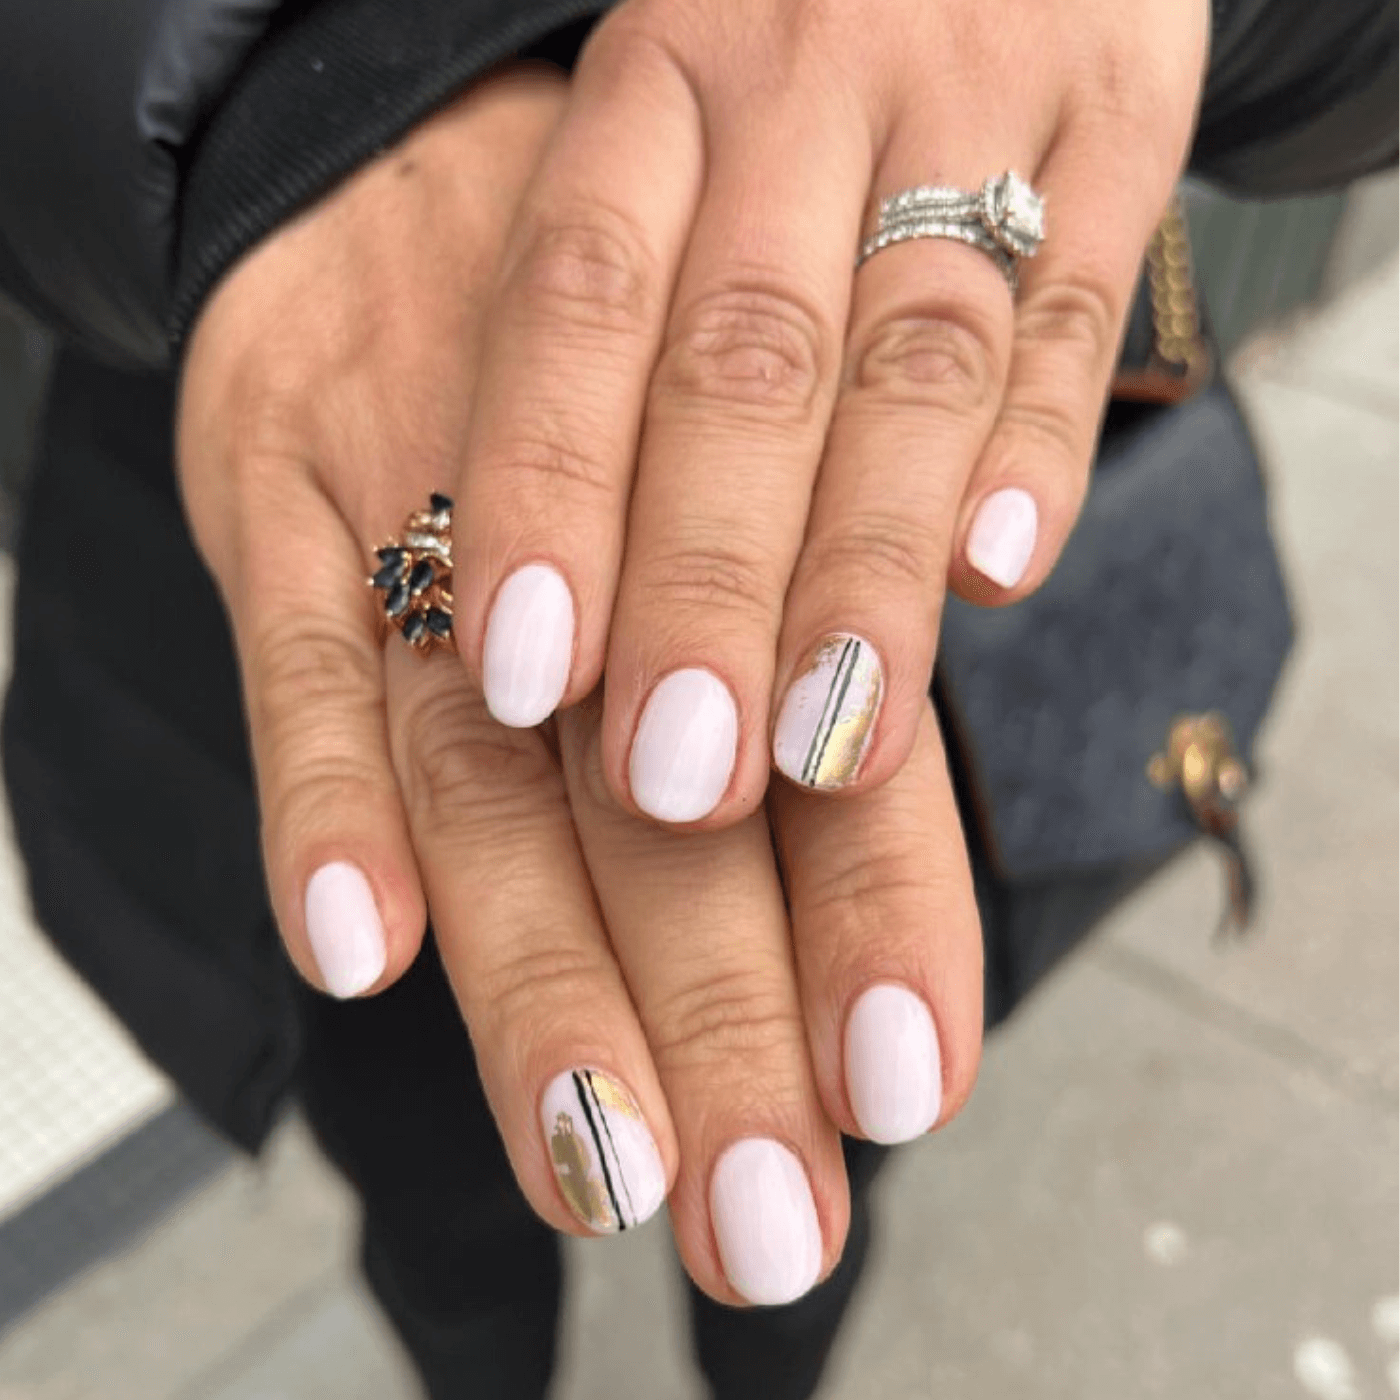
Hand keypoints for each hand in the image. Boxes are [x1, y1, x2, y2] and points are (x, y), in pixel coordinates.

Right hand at [176, 65, 982, 1305]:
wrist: (417, 166)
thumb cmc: (604, 372)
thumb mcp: (718, 489)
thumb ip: (784, 670)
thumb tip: (872, 888)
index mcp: (738, 554)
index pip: (830, 760)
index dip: (877, 920)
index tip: (905, 1085)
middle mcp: (603, 556)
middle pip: (669, 809)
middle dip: (725, 1017)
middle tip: (769, 1209)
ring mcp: (436, 528)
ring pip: (495, 770)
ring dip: (542, 971)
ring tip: (600, 1152)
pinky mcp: (287, 502)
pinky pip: (301, 661)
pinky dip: (322, 806)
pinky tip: (358, 945)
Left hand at [449, 0, 1209, 824]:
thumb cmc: (782, 72)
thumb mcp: (677, 138)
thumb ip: (630, 338)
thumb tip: (566, 623)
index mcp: (654, 90)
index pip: (576, 303)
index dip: (544, 493)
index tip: (522, 680)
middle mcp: (798, 88)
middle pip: (740, 365)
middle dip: (703, 586)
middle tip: (676, 779)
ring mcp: (968, 96)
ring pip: (909, 363)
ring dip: (865, 572)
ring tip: (830, 745)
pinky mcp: (1116, 122)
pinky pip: (1076, 300)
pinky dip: (1040, 447)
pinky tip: (1000, 575)